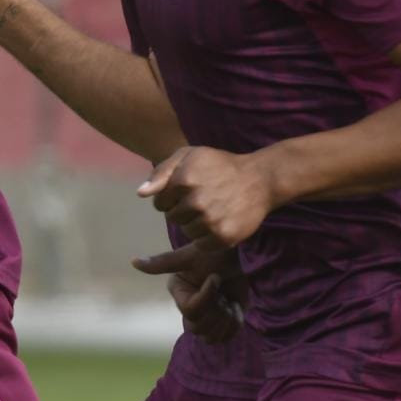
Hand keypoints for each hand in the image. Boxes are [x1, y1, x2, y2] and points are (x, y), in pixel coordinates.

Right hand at [131, 243, 246, 342]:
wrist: (241, 258)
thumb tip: (133, 261)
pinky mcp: (223, 323)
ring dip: (225, 318)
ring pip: (211, 337)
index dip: (207, 297)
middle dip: (216, 311)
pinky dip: (235, 323)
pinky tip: (234, 306)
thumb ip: (161, 263)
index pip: (190, 310)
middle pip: (197, 328)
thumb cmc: (214, 252)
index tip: (216, 277)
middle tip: (223, 293)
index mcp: (179, 294)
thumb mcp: (188, 257)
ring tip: (228, 300)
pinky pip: (226, 337)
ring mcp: (206, 318)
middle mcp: (189, 308)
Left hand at [137, 146, 275, 249]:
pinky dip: (207, 236)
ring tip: (211, 210)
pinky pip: (201, 244)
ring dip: (194, 224)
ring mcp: (210, 220)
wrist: (259, 180)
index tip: (186, 192)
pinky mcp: (223, 236)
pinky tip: (218, 221)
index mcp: (184, 179)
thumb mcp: (189, 156)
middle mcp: (196, 201)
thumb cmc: (219, 165)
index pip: (159, 203)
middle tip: (201, 200)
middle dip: (182, 210)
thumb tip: (141, 193)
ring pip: (186, 231)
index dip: (170, 199)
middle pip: (172, 218)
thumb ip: (161, 172)